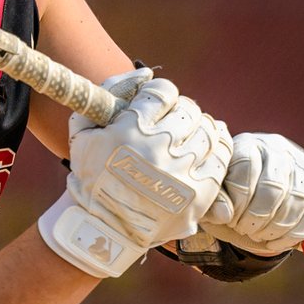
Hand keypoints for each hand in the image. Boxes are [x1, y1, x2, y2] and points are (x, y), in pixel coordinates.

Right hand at [39, 77, 231, 277]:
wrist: (105, 230)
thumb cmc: (92, 179)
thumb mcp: (82, 133)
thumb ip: (106, 94)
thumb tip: (143, 73)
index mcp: (131, 129)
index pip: (162, 91)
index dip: (159, 94)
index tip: (155, 103)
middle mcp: (160, 146)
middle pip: (187, 109)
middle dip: (179, 111)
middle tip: (170, 122)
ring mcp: (183, 170)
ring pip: (207, 129)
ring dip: (197, 128)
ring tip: (186, 137)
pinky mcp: (201, 192)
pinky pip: (222, 156)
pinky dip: (216, 146)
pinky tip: (205, 148)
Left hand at [199, 131, 303, 254]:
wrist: (255, 195)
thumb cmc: (229, 194)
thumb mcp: (214, 196)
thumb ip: (214, 202)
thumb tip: (224, 214)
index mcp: (247, 145)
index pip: (245, 167)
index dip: (237, 200)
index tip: (228, 218)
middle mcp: (278, 149)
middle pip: (274, 186)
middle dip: (256, 217)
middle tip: (243, 229)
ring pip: (298, 200)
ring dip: (275, 227)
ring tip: (257, 235)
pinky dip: (295, 233)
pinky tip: (275, 241)